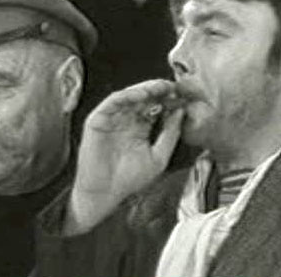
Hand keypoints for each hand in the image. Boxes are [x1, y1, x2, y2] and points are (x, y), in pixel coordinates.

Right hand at [65, 79, 183, 233]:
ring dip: (145, 89)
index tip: (182, 96)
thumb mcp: (159, 156)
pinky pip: (112, 102)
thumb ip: (170, 134)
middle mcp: (126, 120)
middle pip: (144, 98)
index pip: (155, 107)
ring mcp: (112, 119)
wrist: (105, 194)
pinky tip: (141, 95)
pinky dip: (127, 95)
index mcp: (140, 128)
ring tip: (159, 87)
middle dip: (159, 90)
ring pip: (129, 96)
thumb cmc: (130, 179)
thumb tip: (182, 111)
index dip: (168, 100)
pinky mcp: (98, 120)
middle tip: (173, 87)